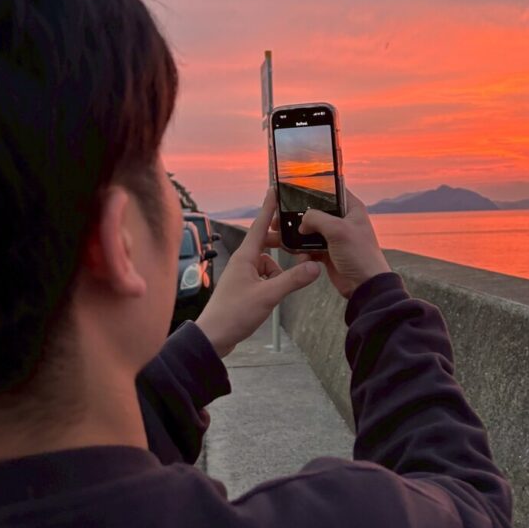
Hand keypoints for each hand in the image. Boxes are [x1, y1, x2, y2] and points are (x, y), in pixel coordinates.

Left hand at [195, 188, 321, 357]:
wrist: (214, 337)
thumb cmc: (233, 314)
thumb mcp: (268, 296)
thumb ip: (292, 280)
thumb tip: (315, 266)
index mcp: (245, 257)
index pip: (259, 225)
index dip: (268, 207)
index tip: (274, 190)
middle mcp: (242, 262)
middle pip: (265, 243)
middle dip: (280, 244)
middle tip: (297, 243)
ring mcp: (242, 276)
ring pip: (267, 263)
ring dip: (278, 271)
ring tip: (282, 287)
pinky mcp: (243, 289)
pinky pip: (264, 277)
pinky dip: (272, 283)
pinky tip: (275, 295)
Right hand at [264, 185, 390, 299]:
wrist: (364, 285)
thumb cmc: (359, 255)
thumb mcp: (337, 230)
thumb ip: (316, 218)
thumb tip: (302, 222)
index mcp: (351, 208)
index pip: (331, 190)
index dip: (313, 189)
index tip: (294, 190)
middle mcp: (343, 220)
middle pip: (316, 211)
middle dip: (299, 216)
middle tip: (280, 218)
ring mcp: (335, 237)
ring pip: (310, 230)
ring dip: (298, 235)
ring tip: (282, 237)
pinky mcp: (328, 252)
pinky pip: (309, 247)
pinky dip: (303, 251)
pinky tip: (300, 256)